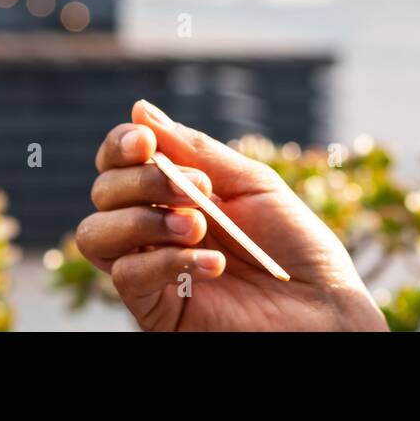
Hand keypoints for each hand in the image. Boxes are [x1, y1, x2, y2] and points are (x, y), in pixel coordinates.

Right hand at [77, 100, 387, 330]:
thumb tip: (141, 110)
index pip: (120, 162)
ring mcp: (150, 269)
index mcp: (174, 192)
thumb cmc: (293, 244)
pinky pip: (127, 277)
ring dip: (145, 220)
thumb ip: (196, 151)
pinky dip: (166, 261)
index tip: (145, 141)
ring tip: (199, 226)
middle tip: (195, 189)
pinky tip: (212, 264)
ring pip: (97, 234)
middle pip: (104, 192)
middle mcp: (154, 228)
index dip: (120, 146)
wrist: (322, 307)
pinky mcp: (155, 310)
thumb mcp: (251, 183)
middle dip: (143, 181)